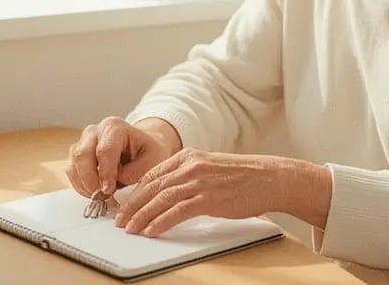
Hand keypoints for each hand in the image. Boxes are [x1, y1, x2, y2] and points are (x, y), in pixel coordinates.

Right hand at [65, 117, 180, 197]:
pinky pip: (72, 172)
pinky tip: (95, 194)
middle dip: (91, 180)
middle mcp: (95, 131)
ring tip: (101, 198)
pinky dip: (81, 186)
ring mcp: (83, 142)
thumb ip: (134, 171)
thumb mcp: (153, 160)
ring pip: (74, 165)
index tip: (110, 190)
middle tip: (102, 198)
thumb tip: (114, 184)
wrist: (143, 148)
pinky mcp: (77, 156)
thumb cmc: (148, 152)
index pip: (105, 150)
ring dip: (85, 185)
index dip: (105, 173)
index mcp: (115, 127)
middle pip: (82, 155)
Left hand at [114, 149, 331, 236]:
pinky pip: (176, 211)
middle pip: (152, 187)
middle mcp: (190, 166)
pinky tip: (151, 231)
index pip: (153, 174)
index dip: (135, 191)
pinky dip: (160, 222)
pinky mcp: (208, 198)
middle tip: (119, 220)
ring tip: (130, 229)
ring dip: (141, 216)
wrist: (269, 178)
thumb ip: (188, 176)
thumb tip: (166, 192)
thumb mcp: (210, 168)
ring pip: (160, 199)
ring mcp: (199, 181)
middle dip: (132, 205)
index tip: (125, 205)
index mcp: (188, 156)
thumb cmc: (242, 177)